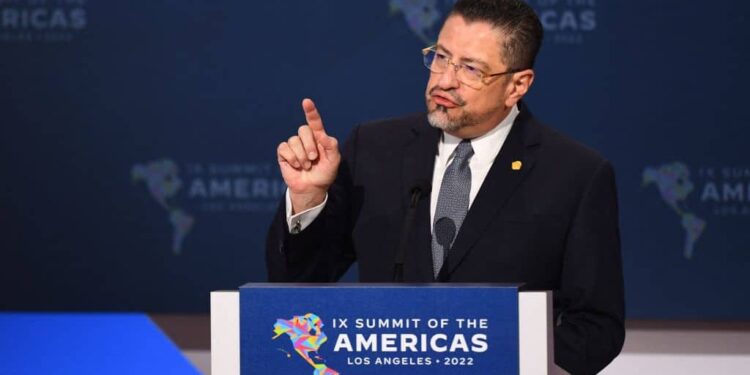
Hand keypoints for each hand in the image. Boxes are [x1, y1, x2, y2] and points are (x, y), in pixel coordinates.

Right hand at [277, 98, 339, 212]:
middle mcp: (305, 139)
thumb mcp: (334, 160)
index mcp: (318, 137)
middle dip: (309, 145)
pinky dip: (291, 158)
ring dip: (301, 156)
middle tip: (313, 159)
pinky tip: (296, 166)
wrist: (312, 188)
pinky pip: (284, 148)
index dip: (310, 111)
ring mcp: (294, 145)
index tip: (306, 101)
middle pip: (303, 130)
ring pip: (293, 140)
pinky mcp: (284, 153)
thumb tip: (323, 135)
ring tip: (306, 166)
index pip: (314, 122)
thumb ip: (332, 146)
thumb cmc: (325, 173)